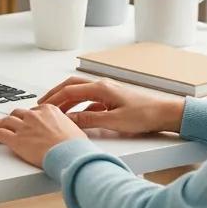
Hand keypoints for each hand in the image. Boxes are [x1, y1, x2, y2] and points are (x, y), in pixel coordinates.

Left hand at [0, 104, 83, 168]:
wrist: (69, 154)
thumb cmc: (74, 145)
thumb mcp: (73, 128)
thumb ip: (64, 125)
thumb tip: (65, 129)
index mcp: (48, 110)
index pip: (34, 110)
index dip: (29, 116)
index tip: (27, 119)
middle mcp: (34, 116)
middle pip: (19, 113)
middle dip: (14, 117)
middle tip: (10, 121)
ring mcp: (23, 127)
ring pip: (7, 121)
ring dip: (0, 122)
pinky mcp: (16, 140)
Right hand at [38, 76, 183, 136]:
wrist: (165, 113)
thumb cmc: (144, 115)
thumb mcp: (114, 121)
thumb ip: (89, 120)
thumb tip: (69, 120)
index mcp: (100, 88)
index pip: (69, 90)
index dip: (53, 98)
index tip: (41, 106)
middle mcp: (102, 86)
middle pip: (72, 86)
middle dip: (56, 94)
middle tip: (42, 104)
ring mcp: (107, 92)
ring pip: (80, 93)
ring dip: (67, 100)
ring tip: (55, 111)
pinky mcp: (112, 99)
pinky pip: (90, 100)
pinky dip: (79, 106)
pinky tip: (77, 117)